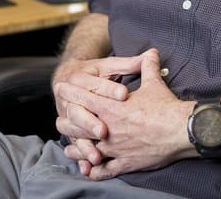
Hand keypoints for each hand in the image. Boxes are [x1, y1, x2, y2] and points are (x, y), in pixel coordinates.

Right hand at [52, 53, 146, 172]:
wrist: (68, 80)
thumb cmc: (95, 73)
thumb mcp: (111, 66)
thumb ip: (131, 63)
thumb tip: (153, 53)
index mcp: (80, 78)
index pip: (94, 84)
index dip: (108, 89)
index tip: (124, 94)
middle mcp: (70, 99)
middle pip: (76, 111)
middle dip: (89, 122)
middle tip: (104, 130)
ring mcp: (70, 118)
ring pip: (72, 132)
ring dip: (83, 144)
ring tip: (97, 155)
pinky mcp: (73, 132)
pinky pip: (74, 146)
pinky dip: (80, 158)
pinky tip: (89, 168)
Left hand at [58, 49, 193, 179]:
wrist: (180, 130)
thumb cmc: (165, 107)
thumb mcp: (154, 83)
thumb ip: (147, 66)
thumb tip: (151, 51)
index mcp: (111, 107)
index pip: (84, 97)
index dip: (71, 91)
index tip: (61, 87)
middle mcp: (109, 128)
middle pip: (79, 126)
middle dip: (68, 122)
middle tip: (60, 120)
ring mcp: (115, 148)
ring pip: (88, 149)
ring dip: (77, 148)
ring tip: (69, 148)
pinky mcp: (125, 163)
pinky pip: (104, 170)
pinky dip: (94, 171)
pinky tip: (88, 170)